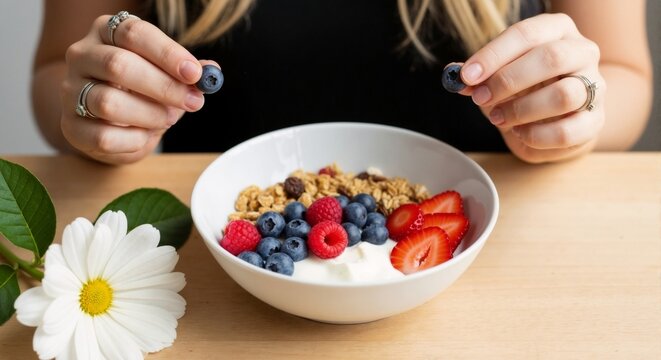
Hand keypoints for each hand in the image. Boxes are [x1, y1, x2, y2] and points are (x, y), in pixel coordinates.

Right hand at [61, 14, 211, 163]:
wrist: (110, 125)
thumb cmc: (140, 92)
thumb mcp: (167, 76)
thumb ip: (187, 73)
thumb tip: (212, 71)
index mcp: (106, 32)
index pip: (134, 33)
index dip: (167, 53)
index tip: (194, 73)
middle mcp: (82, 55)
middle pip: (119, 65)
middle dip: (164, 87)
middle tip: (193, 102)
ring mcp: (71, 90)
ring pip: (109, 102)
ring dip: (150, 115)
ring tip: (167, 118)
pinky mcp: (71, 126)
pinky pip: (105, 136)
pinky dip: (134, 140)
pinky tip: (145, 135)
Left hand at [458, 13, 605, 162]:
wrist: (558, 117)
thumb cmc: (526, 88)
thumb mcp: (499, 75)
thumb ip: (478, 76)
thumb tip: (456, 77)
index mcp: (557, 30)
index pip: (527, 34)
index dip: (494, 55)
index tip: (467, 75)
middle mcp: (582, 52)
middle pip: (552, 58)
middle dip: (508, 80)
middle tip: (481, 98)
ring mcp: (595, 87)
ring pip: (564, 95)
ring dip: (522, 110)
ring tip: (499, 118)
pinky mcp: (595, 121)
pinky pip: (568, 131)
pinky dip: (536, 136)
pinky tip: (519, 133)